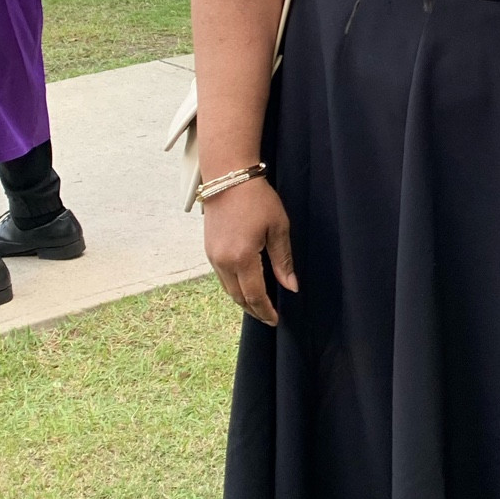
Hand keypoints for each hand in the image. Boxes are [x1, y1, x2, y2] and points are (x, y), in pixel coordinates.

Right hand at [203, 177, 297, 325]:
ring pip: (228, 289)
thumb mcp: (278, 228)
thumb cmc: (258, 200)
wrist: (228, 178)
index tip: (276, 320)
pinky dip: (234, 287)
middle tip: (269, 318)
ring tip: (259, 306)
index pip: (255, 295)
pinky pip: (221, 277)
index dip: (266, 311)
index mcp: (242, 258)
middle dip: (254, 310)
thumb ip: (283, 260)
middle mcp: (223, 261)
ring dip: (243, 300)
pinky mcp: (208, 250)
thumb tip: (291, 287)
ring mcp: (212, 256)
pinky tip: (245, 286)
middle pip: (238, 297)